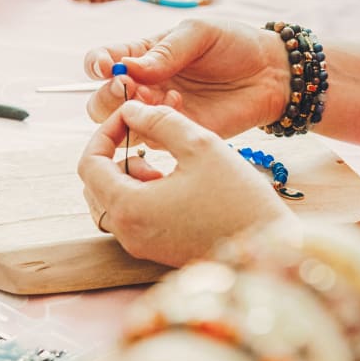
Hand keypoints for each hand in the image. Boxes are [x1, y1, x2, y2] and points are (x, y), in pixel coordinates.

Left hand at [78, 101, 294, 267]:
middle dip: (113, 155)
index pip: (89, 164)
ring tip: (165, 163)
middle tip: (145, 137)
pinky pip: (132, 218)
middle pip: (94, 186)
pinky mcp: (156, 251)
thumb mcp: (200, 145)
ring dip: (128, 176)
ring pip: (112, 202)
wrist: (270, 248)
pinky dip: (141, 195)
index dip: (103, 133)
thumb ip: (159, 121)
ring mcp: (140, 246)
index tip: (128, 117)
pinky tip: (174, 183)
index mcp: (129, 208)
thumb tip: (132, 109)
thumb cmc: (239, 198)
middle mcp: (127, 233)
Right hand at [84, 19, 289, 140]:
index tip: (108, 66)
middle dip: (109, 96)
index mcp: (141, 56)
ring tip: (158, 96)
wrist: (269, 74)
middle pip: (100, 103)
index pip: (101, 62)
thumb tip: (129, 68)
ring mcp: (158, 114)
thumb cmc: (233, 45)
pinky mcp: (178, 135)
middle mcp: (144, 88)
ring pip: (121, 126)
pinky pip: (153, 139)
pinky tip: (182, 104)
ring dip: (131, 113)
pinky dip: (160, 124)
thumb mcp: (198, 34)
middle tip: (128, 87)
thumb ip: (164, 51)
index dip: (97, 65)